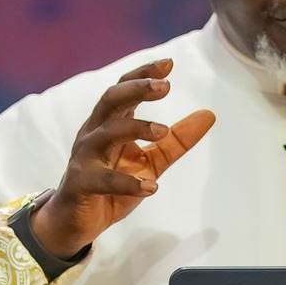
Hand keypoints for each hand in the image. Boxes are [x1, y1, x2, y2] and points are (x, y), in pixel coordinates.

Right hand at [32, 59, 214, 259]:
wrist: (76, 221)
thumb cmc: (111, 186)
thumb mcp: (150, 162)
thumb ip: (176, 140)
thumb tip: (209, 115)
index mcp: (110, 123)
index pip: (124, 89)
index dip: (143, 74)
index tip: (169, 63)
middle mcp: (95, 134)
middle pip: (111, 101)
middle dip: (136, 89)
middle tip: (164, 86)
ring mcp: (85, 158)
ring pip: (106, 134)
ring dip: (135, 128)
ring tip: (163, 129)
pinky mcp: (81, 184)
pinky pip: (103, 180)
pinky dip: (128, 183)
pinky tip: (151, 187)